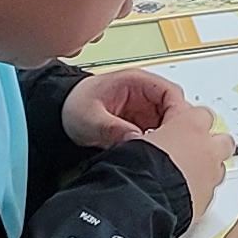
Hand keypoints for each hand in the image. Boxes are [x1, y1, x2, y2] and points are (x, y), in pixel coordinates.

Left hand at [61, 64, 182, 147]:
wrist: (59, 114)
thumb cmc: (73, 105)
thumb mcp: (90, 117)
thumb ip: (111, 128)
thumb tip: (134, 138)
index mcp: (136, 82)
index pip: (171, 93)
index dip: (179, 112)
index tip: (177, 131)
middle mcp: (145, 95)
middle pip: (176, 110)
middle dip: (175, 129)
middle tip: (167, 147)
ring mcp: (144, 111)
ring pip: (169, 125)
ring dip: (166, 139)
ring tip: (156, 153)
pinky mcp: (141, 126)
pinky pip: (158, 135)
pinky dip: (156, 145)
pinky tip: (148, 155)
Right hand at [140, 88, 235, 217]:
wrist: (144, 202)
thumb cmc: (138, 168)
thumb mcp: (133, 142)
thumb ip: (145, 138)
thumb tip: (135, 138)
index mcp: (191, 126)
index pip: (201, 113)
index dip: (191, 121)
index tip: (180, 127)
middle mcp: (208, 149)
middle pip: (223, 139)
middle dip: (211, 144)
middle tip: (192, 149)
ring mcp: (212, 175)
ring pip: (220, 167)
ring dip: (208, 169)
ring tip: (187, 174)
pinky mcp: (208, 199)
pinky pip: (210, 191)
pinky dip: (200, 191)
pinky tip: (184, 194)